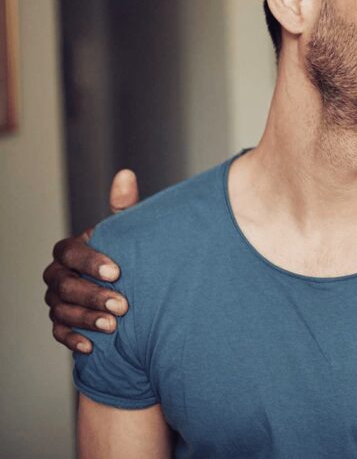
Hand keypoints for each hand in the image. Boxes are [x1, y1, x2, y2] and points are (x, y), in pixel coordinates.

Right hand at [43, 170, 138, 352]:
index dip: (89, 262)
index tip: (117, 271)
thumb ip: (125, 207)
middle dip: (92, 294)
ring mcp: (58, 300)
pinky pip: (59, 333)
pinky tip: (91, 346)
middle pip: (63, 284)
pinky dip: (74, 339)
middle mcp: (60, 275)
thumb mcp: (129, 233)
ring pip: (61, 310)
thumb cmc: (129, 256)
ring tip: (114, 325)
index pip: (68, 252)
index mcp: (73, 250)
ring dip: (86, 318)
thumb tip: (125, 175)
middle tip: (123, 304)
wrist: (133, 291)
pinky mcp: (62, 324)